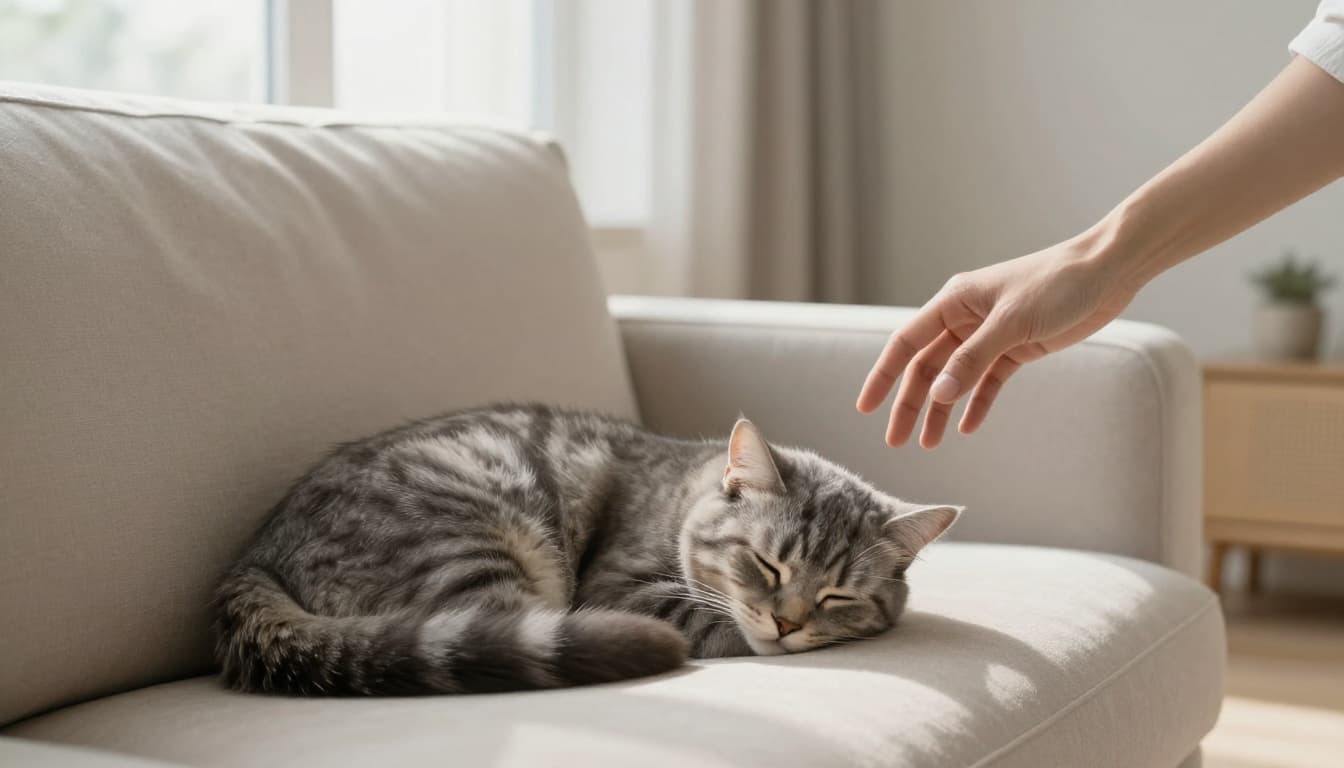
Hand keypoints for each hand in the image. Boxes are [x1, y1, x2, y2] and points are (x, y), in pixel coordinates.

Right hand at [855, 238, 1137, 448]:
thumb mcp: (1011, 323)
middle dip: (909, 404)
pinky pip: (987, 382)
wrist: (1107, 271)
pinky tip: (967, 428)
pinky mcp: (1016, 347)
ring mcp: (990, 334)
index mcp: (954, 301)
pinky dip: (976, 404)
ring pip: (955, 379)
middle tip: (896, 441)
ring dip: (941, 410)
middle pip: (927, 367)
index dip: (883, 375)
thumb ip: (972, 359)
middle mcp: (966, 318)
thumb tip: (939, 394)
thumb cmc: (1057, 283)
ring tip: (930, 444)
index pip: (906, 343)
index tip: (866, 407)